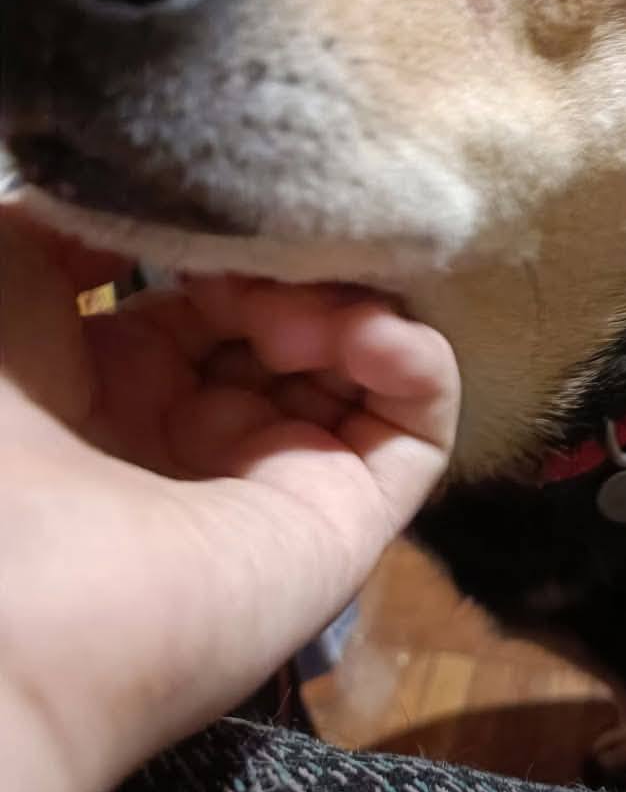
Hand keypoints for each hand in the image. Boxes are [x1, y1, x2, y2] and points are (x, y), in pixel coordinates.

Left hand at [0, 208, 458, 791]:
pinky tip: (371, 335)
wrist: (8, 596)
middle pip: (295, 322)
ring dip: (350, 308)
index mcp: (113, 393)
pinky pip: (418, 427)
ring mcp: (280, 481)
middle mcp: (202, 438)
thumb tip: (163, 195)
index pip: (212, 296)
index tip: (230, 212)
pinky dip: (417, 361)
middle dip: (295, 271)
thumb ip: (79, 222)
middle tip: (269, 266)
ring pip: (362, 364)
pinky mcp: (351, 522)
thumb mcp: (2, 279)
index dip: (231, 245)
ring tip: (302, 313)